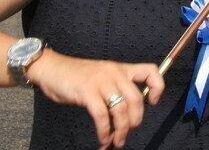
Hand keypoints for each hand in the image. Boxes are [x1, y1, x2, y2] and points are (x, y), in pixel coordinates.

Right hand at [25, 50, 164, 148]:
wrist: (51, 68)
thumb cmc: (77, 77)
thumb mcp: (103, 77)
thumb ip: (117, 89)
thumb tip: (128, 115)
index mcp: (121, 69)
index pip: (150, 71)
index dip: (158, 87)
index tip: (152, 102)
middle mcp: (114, 73)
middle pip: (136, 99)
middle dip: (135, 121)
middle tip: (128, 132)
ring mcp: (101, 81)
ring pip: (121, 109)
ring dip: (121, 130)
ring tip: (116, 140)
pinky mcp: (87, 92)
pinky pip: (102, 115)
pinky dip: (105, 130)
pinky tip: (103, 137)